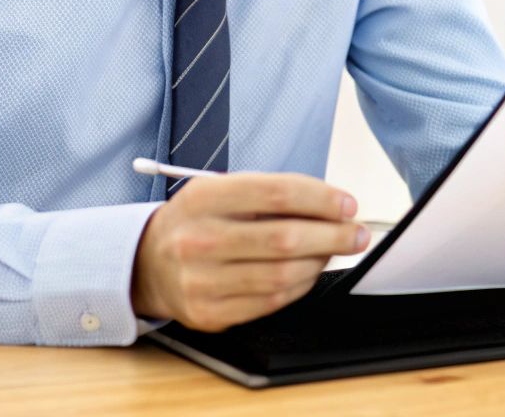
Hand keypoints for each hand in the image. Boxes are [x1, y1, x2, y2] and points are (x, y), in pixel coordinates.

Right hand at [131, 172, 368, 330]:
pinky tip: (308, 272)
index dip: (321, 199)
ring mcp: (201, 281)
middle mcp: (198, 240)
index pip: (277, 193)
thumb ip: (273, 194)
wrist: (147, 264)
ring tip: (332, 251)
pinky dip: (299, 286)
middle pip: (284, 238)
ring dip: (319, 263)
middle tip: (357, 233)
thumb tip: (334, 207)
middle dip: (333, 235)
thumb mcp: (223, 192)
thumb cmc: (199, 222)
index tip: (348, 204)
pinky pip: (270, 302)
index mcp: (204, 198)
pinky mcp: (208, 313)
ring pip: (282, 275)